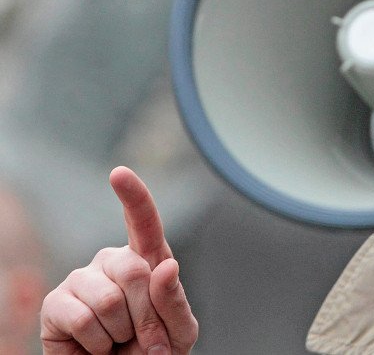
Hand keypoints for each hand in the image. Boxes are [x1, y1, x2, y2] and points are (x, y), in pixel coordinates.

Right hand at [40, 167, 198, 353]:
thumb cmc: (154, 349)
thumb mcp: (179, 330)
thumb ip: (174, 301)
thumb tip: (166, 266)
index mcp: (147, 260)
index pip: (143, 223)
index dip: (134, 197)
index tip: (119, 174)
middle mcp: (112, 262)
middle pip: (135, 272)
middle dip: (147, 314)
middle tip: (144, 337)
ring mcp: (82, 279)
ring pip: (110, 300)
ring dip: (121, 333)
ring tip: (117, 340)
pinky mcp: (56, 303)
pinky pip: (84, 319)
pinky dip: (98, 343)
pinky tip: (96, 346)